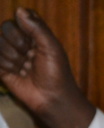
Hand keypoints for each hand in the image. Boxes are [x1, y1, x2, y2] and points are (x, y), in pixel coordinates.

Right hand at [0, 7, 94, 127]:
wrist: (52, 99)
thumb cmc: (57, 74)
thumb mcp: (51, 48)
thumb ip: (37, 27)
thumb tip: (19, 10)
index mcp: (35, 35)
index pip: (20, 18)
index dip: (23, 27)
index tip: (34, 41)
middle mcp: (22, 42)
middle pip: (6, 28)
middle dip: (17, 43)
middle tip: (30, 57)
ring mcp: (11, 55)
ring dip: (13, 58)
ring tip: (25, 69)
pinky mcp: (3, 68)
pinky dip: (5, 65)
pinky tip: (16, 73)